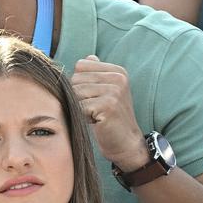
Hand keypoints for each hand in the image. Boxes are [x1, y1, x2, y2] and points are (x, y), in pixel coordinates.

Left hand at [71, 56, 149, 171]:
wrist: (126, 144)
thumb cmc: (111, 119)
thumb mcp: (107, 92)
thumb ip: (97, 74)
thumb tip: (87, 58)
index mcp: (117, 71)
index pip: (81, 66)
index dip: (80, 83)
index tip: (93, 98)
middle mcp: (118, 78)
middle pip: (76, 78)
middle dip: (78, 97)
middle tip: (93, 110)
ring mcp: (114, 91)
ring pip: (76, 92)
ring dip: (80, 108)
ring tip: (95, 116)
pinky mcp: (108, 105)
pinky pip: (79, 106)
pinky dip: (82, 117)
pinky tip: (95, 122)